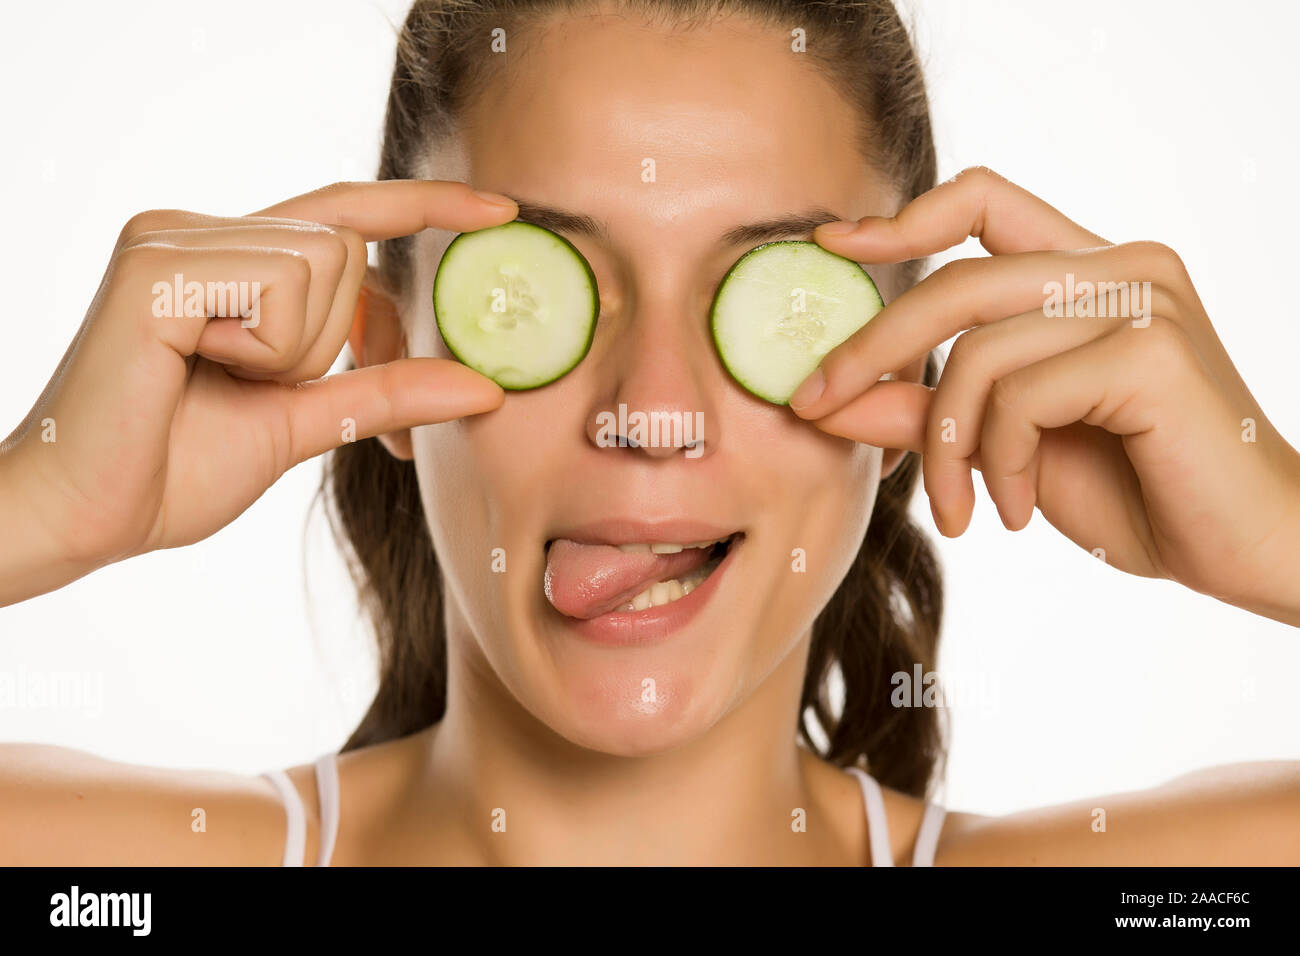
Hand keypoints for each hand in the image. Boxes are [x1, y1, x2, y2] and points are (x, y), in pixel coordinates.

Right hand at [0, 181, 517, 600]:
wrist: (85, 517)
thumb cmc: (173, 469)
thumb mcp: (303, 419)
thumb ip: (386, 390)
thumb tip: (486, 387)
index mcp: (227, 257)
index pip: (346, 213)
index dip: (425, 207)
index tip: (502, 212)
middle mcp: (197, 228)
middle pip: (346, 248)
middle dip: (333, 338)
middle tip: (255, 384)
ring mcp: (172, 237)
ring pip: (322, 264)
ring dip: (290, 351)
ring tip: (212, 378)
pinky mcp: (156, 263)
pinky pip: (278, 287)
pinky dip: (259, 349)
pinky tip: (191, 368)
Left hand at [790, 167, 1299, 625]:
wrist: (1246, 551)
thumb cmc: (1137, 492)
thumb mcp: (1005, 447)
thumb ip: (923, 411)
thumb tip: (823, 400)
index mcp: (1089, 271)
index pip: (983, 200)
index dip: (900, 218)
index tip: (830, 244)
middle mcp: (1120, 265)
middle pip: (955, 281)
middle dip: (869, 349)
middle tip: (815, 407)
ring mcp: (1142, 299)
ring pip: (977, 352)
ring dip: (945, 443)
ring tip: (963, 507)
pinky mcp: (1151, 350)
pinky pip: (1020, 395)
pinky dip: (1000, 461)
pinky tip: (1016, 510)